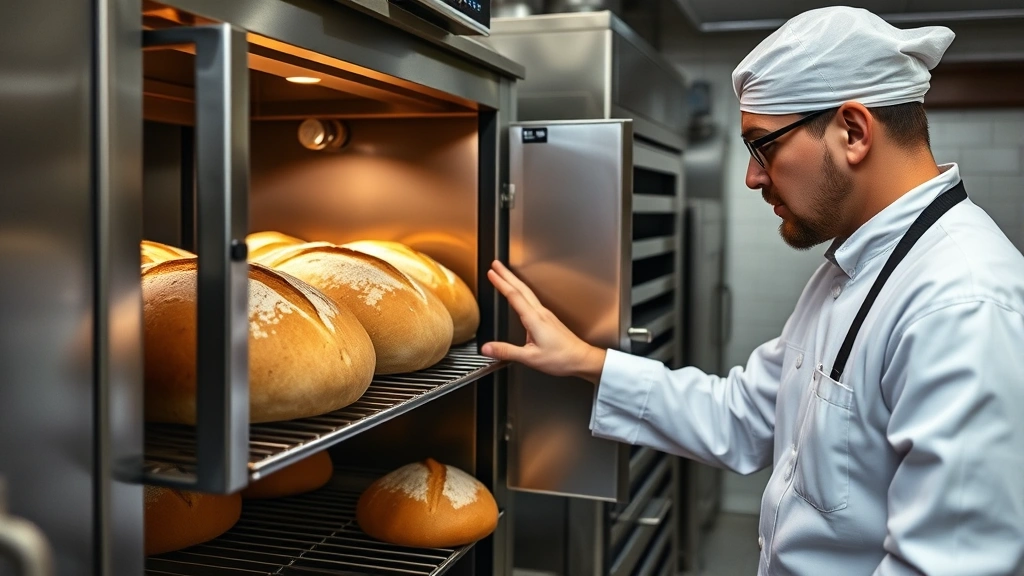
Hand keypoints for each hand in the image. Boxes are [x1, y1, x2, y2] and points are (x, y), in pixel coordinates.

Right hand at [480, 260, 605, 383]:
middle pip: (521, 288)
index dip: (501, 283)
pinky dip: (521, 291)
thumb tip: (487, 348)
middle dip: (507, 274)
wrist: (581, 359)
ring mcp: (545, 314)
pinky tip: (519, 294)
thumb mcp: (530, 357)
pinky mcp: (548, 318)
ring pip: (527, 292)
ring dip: (514, 280)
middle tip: (496, 264)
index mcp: (534, 319)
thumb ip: (507, 351)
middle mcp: (540, 313)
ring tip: (504, 274)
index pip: (514, 296)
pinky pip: (532, 299)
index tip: (491, 273)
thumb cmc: (560, 358)